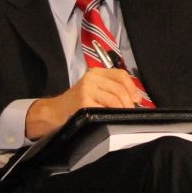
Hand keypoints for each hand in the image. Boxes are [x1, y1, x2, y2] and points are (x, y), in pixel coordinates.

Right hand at [24, 68, 142, 138]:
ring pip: (114, 100)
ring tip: (120, 117)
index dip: (132, 87)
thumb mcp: (93, 90)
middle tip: (129, 113)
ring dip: (121, 111)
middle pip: (119, 89)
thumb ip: (111, 89)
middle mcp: (91, 78)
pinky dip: (110, 116)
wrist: (54, 111)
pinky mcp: (83, 102)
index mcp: (96, 73)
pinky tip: (108, 119)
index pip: (121, 75)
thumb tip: (134, 98)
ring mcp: (86, 90)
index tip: (136, 99)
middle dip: (128, 103)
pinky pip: (104, 110)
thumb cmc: (76, 103)